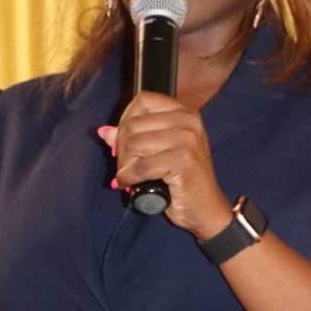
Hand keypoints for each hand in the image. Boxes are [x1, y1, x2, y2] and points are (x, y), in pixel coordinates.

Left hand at [100, 92, 232, 239]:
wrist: (206, 210)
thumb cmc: (184, 181)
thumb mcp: (160, 153)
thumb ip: (135, 137)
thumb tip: (104, 132)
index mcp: (185, 114)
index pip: (144, 100)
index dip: (125, 119)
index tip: (123, 141)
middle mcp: (188, 122)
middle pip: (133, 124)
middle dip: (121, 149)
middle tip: (125, 167)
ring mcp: (187, 141)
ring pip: (133, 144)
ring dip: (124, 165)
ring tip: (129, 177)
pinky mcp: (182, 162)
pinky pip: (140, 167)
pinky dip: (128, 178)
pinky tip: (130, 185)